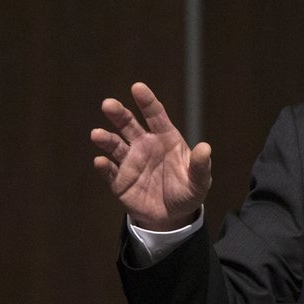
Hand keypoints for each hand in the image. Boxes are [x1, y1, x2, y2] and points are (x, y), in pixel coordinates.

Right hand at [91, 82, 211, 230]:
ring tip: (97, 134)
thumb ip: (201, 165)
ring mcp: (130, 162)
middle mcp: (145, 145)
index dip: (147, 101)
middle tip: (108, 104)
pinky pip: (109, 171)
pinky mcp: (119, 180)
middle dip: (119, 114)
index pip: (155, 115)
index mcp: (166, 138)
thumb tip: (206, 148)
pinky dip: (104, 166)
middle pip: (129, 124)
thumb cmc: (188, 191)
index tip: (137, 87)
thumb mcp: (199, 180)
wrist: (173, 216)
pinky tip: (101, 162)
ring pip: (115, 145)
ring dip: (106, 139)